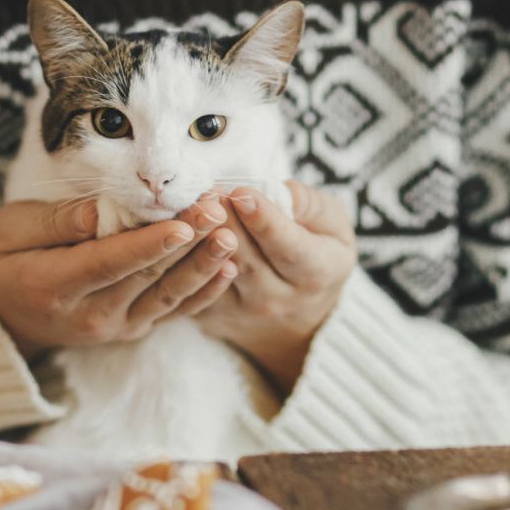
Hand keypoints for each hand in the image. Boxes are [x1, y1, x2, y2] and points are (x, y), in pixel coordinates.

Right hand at [0, 196, 239, 358]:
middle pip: (147, 277)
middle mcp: (89, 315)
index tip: (183, 223)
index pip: (110, 263)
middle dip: (188, 243)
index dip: (149, 245)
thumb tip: (100, 211)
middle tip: (217, 209)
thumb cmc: (6, 259)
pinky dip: (204, 291)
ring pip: (167, 296)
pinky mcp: (132, 328)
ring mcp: (115, 327)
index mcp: (54, 287)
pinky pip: (173, 311)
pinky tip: (230, 267)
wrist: (4, 313)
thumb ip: (57, 222)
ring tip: (231, 236)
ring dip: (203, 266)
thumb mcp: (11, 231)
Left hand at [196, 181, 356, 394]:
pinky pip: (193, 288)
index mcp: (316, 274)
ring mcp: (243, 313)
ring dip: (199, 240)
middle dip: (225, 222)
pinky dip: (182, 259)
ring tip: (192, 207)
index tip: (242, 193)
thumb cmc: (318, 255)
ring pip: (215, 274)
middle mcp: (280, 300)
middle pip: (246, 260)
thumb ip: (311, 206)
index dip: (264, 220)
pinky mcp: (214, 317)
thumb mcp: (332, 228)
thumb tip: (281, 192)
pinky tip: (177, 231)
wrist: (300, 318)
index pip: (288, 247)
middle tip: (208, 191)